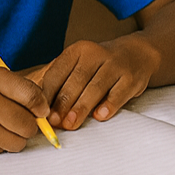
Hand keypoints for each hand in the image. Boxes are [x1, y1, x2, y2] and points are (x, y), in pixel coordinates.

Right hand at [0, 63, 49, 155]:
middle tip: (22, 122)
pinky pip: (0, 151)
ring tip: (5, 129)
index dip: (41, 105)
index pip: (30, 94)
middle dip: (30, 126)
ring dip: (16, 138)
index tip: (41, 110)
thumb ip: (14, 87)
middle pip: (26, 123)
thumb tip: (44, 112)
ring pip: (16, 142)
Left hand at [33, 37, 156, 129]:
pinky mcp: (131, 77)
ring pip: (95, 87)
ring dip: (81, 107)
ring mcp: (115, 64)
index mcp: (77, 50)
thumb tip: (37, 107)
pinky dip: (108, 105)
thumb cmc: (99, 66)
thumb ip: (60, 82)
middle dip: (63, 103)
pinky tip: (99, 116)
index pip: (57, 72)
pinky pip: (118, 93)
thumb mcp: (79, 65)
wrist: (137, 55)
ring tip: (71, 124)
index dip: (47, 94)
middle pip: (75, 81)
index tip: (40, 112)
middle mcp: (95, 53)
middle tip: (54, 122)